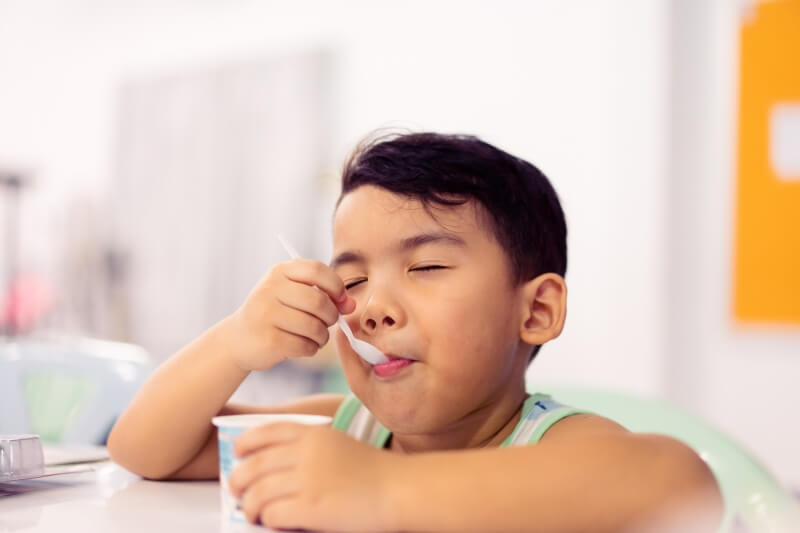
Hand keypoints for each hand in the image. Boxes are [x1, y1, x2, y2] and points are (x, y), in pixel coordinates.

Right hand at [223, 259, 355, 371]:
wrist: (239, 339)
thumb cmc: (274, 314)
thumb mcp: (293, 295)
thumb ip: (324, 294)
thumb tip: (351, 304)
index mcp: (279, 272)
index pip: (317, 270)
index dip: (336, 286)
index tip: (341, 300)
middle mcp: (269, 289)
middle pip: (318, 301)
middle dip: (331, 316)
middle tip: (328, 322)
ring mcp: (266, 314)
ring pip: (314, 326)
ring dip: (322, 335)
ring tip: (316, 336)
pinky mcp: (268, 340)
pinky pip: (305, 345)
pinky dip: (311, 348)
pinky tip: (304, 346)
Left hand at [228, 423, 399, 531]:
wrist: (400, 489)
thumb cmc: (374, 471)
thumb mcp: (339, 445)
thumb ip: (309, 449)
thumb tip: (273, 469)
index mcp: (313, 434)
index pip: (266, 432)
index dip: (246, 443)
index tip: (237, 454)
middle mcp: (306, 453)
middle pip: (254, 465)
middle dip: (238, 481)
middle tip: (236, 492)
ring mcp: (308, 480)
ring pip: (257, 493)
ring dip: (250, 507)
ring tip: (253, 514)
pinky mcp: (311, 508)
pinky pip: (273, 514)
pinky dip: (268, 521)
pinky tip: (273, 523)